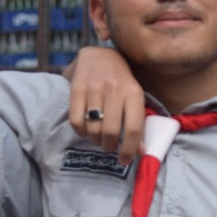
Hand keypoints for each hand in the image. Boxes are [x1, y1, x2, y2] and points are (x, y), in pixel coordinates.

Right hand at [66, 46, 144, 164]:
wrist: (100, 56)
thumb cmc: (122, 82)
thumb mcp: (135, 98)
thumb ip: (138, 123)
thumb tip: (140, 152)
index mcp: (133, 92)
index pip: (133, 128)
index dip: (129, 150)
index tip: (125, 160)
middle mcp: (114, 89)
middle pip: (111, 132)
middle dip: (110, 147)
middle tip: (109, 147)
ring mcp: (94, 88)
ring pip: (93, 128)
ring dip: (96, 140)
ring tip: (99, 138)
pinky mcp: (76, 89)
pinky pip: (76, 121)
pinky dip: (81, 132)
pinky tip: (87, 129)